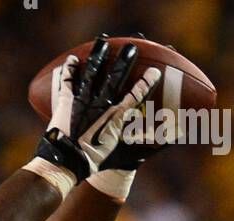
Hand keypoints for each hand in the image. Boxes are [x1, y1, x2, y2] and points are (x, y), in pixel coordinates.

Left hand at [35, 35, 159, 183]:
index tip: (155, 72)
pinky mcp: (65, 102)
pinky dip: (69, 70)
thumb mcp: (122, 154)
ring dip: (98, 56)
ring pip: (92, 73)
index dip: (146, 83)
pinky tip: (71, 59)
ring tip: (102, 42)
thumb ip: (145, 143)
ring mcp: (82, 101)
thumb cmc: (97, 161)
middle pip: (115, 77)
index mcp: (115, 117)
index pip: (135, 96)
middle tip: (131, 48)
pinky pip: (67, 82)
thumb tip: (169, 139)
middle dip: (125, 61)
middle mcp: (100, 105)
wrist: (67, 164)